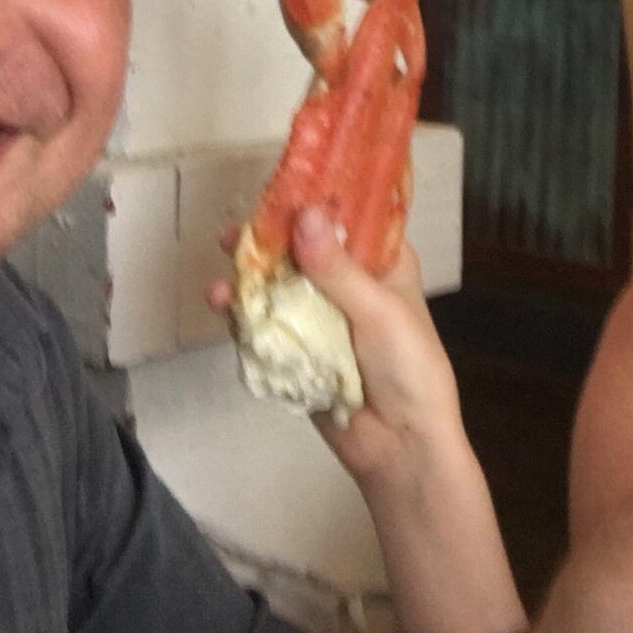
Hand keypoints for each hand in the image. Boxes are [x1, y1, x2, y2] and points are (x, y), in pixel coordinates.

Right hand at [207, 208, 464, 487]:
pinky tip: (223, 307)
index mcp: (382, 263)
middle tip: (233, 233)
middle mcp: (349, 283)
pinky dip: (244, 316)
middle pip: (300, 251)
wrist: (402, 446)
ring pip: (277, 287)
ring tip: (222, 275)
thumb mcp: (379, 311)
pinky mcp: (298, 351)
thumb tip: (305, 216)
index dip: (312, 202)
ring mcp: (320, 318)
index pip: (345, 220)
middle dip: (267, 241)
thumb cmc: (410, 370)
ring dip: (249, 279)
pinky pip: (265, 327)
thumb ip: (337, 268)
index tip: (278, 186)